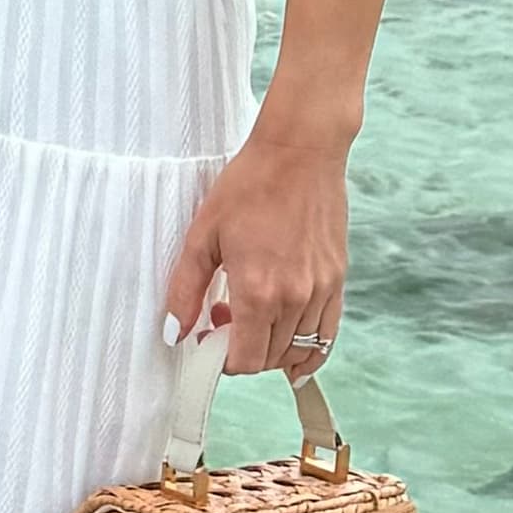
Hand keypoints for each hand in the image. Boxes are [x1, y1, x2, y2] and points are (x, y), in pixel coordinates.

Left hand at [159, 121, 348, 382]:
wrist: (301, 152)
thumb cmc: (249, 185)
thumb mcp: (203, 234)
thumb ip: (186, 290)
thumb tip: (175, 334)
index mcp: (258, 291)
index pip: (245, 360)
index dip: (223, 360)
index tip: (209, 341)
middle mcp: (295, 298)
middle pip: (271, 358)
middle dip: (244, 352)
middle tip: (224, 322)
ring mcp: (321, 290)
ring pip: (299, 351)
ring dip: (273, 349)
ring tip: (253, 319)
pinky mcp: (337, 279)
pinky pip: (327, 335)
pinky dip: (311, 351)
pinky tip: (294, 352)